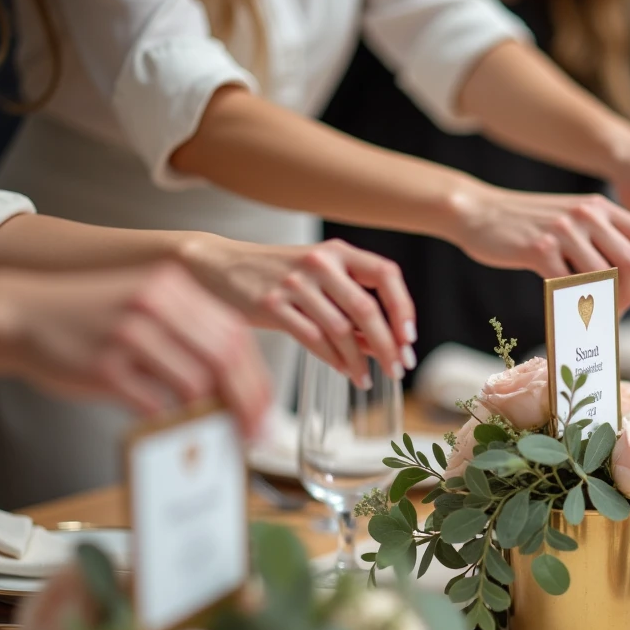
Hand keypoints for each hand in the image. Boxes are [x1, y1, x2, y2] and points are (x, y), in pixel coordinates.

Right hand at [0, 263, 270, 435]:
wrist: (19, 314)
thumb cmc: (89, 318)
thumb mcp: (144, 306)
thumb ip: (187, 333)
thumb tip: (234, 384)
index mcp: (173, 287)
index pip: (235, 334)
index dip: (256, 377)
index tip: (265, 408)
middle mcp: (155, 304)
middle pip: (224, 358)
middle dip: (248, 402)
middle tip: (255, 432)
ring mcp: (129, 334)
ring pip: (195, 382)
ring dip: (215, 417)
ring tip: (221, 437)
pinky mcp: (103, 366)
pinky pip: (154, 404)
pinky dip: (174, 423)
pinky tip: (180, 435)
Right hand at [180, 236, 415, 388]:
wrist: (219, 266)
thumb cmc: (277, 275)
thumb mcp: (319, 278)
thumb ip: (351, 304)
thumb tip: (387, 343)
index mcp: (338, 251)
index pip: (386, 274)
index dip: (404, 307)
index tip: (410, 338)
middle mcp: (319, 262)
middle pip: (367, 308)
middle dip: (388, 344)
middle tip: (399, 369)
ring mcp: (294, 283)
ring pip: (340, 329)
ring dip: (360, 359)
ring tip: (367, 378)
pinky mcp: (270, 304)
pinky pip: (312, 339)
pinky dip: (334, 360)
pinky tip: (345, 371)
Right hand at [449, 186, 629, 311]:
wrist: (478, 212)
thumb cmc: (525, 223)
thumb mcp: (570, 220)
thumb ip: (598, 240)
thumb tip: (623, 280)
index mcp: (601, 207)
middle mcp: (588, 215)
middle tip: (617, 311)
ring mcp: (564, 231)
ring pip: (603, 278)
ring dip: (602, 305)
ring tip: (591, 315)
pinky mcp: (539, 249)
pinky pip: (568, 285)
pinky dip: (571, 303)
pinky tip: (563, 308)